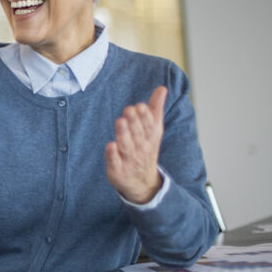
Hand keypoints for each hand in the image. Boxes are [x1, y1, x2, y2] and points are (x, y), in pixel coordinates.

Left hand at [105, 86, 166, 203]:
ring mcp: (129, 160)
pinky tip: (110, 145)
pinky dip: (112, 155)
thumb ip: (155, 109)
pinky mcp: (117, 170)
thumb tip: (162, 88)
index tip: (140, 106)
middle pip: (138, 135)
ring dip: (123, 134)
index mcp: (150, 138)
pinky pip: (115, 162)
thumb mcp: (154, 131)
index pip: (149, 127)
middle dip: (134, 123)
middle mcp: (141, 149)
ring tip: (120, 121)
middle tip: (128, 110)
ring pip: (126, 146)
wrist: (143, 183)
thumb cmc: (145, 150)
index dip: (145, 117)